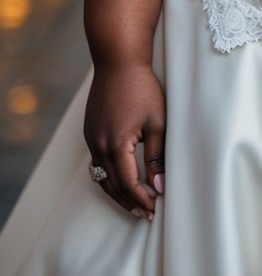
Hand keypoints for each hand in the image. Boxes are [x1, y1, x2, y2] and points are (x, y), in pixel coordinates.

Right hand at [84, 63, 165, 219]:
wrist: (118, 61)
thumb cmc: (142, 88)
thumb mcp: (157, 122)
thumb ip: (157, 156)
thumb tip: (159, 186)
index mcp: (116, 145)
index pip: (128, 183)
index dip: (142, 198)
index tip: (154, 208)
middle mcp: (98, 145)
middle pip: (112, 185)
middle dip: (129, 201)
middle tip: (145, 213)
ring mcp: (91, 138)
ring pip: (101, 176)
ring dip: (116, 192)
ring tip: (133, 203)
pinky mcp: (89, 131)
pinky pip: (96, 162)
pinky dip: (108, 176)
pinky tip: (119, 179)